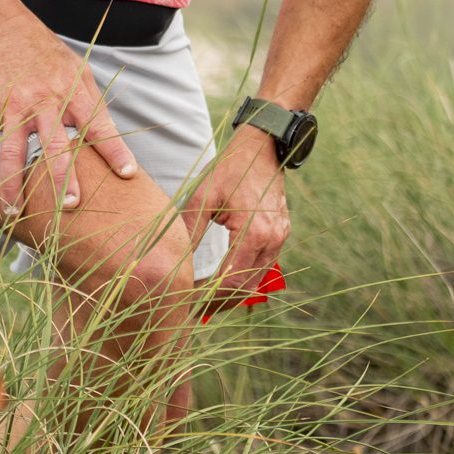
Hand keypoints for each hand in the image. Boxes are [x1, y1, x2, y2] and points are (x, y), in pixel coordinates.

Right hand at [0, 3, 135, 223]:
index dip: (114, 150)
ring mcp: (13, 105)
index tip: (127, 173)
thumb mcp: (80, 73)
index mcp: (72, 93)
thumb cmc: (48, 55)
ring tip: (17, 212)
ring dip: (13, 184)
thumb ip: (92, 107)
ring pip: (11, 150)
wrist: (5, 29)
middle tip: (71, 206)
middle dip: (64, 177)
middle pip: (54, 145)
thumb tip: (111, 141)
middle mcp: (44, 101)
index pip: (99, 126)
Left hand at [184, 125, 289, 313]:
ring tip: (204, 295)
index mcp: (254, 233)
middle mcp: (272, 240)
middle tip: (192, 306)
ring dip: (231, 291)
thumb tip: (173, 262)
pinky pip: (262, 266)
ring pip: (256, 280)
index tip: (187, 300)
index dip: (208, 296)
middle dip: (219, 301)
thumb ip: (189, 231)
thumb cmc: (230, 169)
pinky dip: (243, 276)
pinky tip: (222, 277)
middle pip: (245, 288)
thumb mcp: (203, 196)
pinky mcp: (281, 234)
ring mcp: (280, 238)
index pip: (230, 282)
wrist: (262, 147)